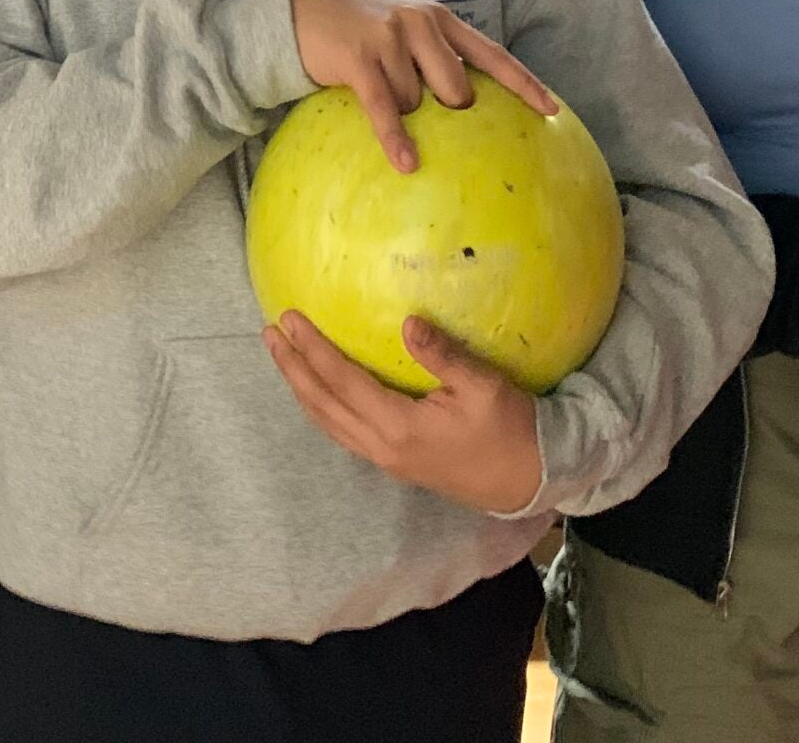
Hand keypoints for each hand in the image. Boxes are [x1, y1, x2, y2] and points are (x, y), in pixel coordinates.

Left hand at [265, 310, 542, 514]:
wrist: (528, 480)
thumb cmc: (511, 429)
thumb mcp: (484, 386)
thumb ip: (443, 354)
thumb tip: (408, 322)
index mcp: (399, 427)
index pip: (342, 381)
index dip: (312, 349)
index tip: (289, 319)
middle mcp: (382, 447)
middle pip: (322, 404)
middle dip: (293, 368)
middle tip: (270, 333)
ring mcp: (386, 460)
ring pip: (327, 423)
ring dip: (302, 389)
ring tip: (284, 358)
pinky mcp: (394, 463)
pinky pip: (342, 433)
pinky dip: (321, 408)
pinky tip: (318, 393)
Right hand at [287, 0, 554, 172]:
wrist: (300, 12)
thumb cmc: (359, 28)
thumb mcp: (405, 29)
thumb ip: (437, 55)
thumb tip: (468, 102)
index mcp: (440, 20)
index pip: (493, 55)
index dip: (524, 84)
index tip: (552, 111)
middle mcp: (420, 24)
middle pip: (458, 88)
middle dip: (448, 109)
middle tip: (425, 111)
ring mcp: (390, 39)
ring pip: (417, 102)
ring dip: (403, 114)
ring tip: (376, 93)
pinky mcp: (360, 59)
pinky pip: (385, 108)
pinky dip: (396, 137)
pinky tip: (406, 162)